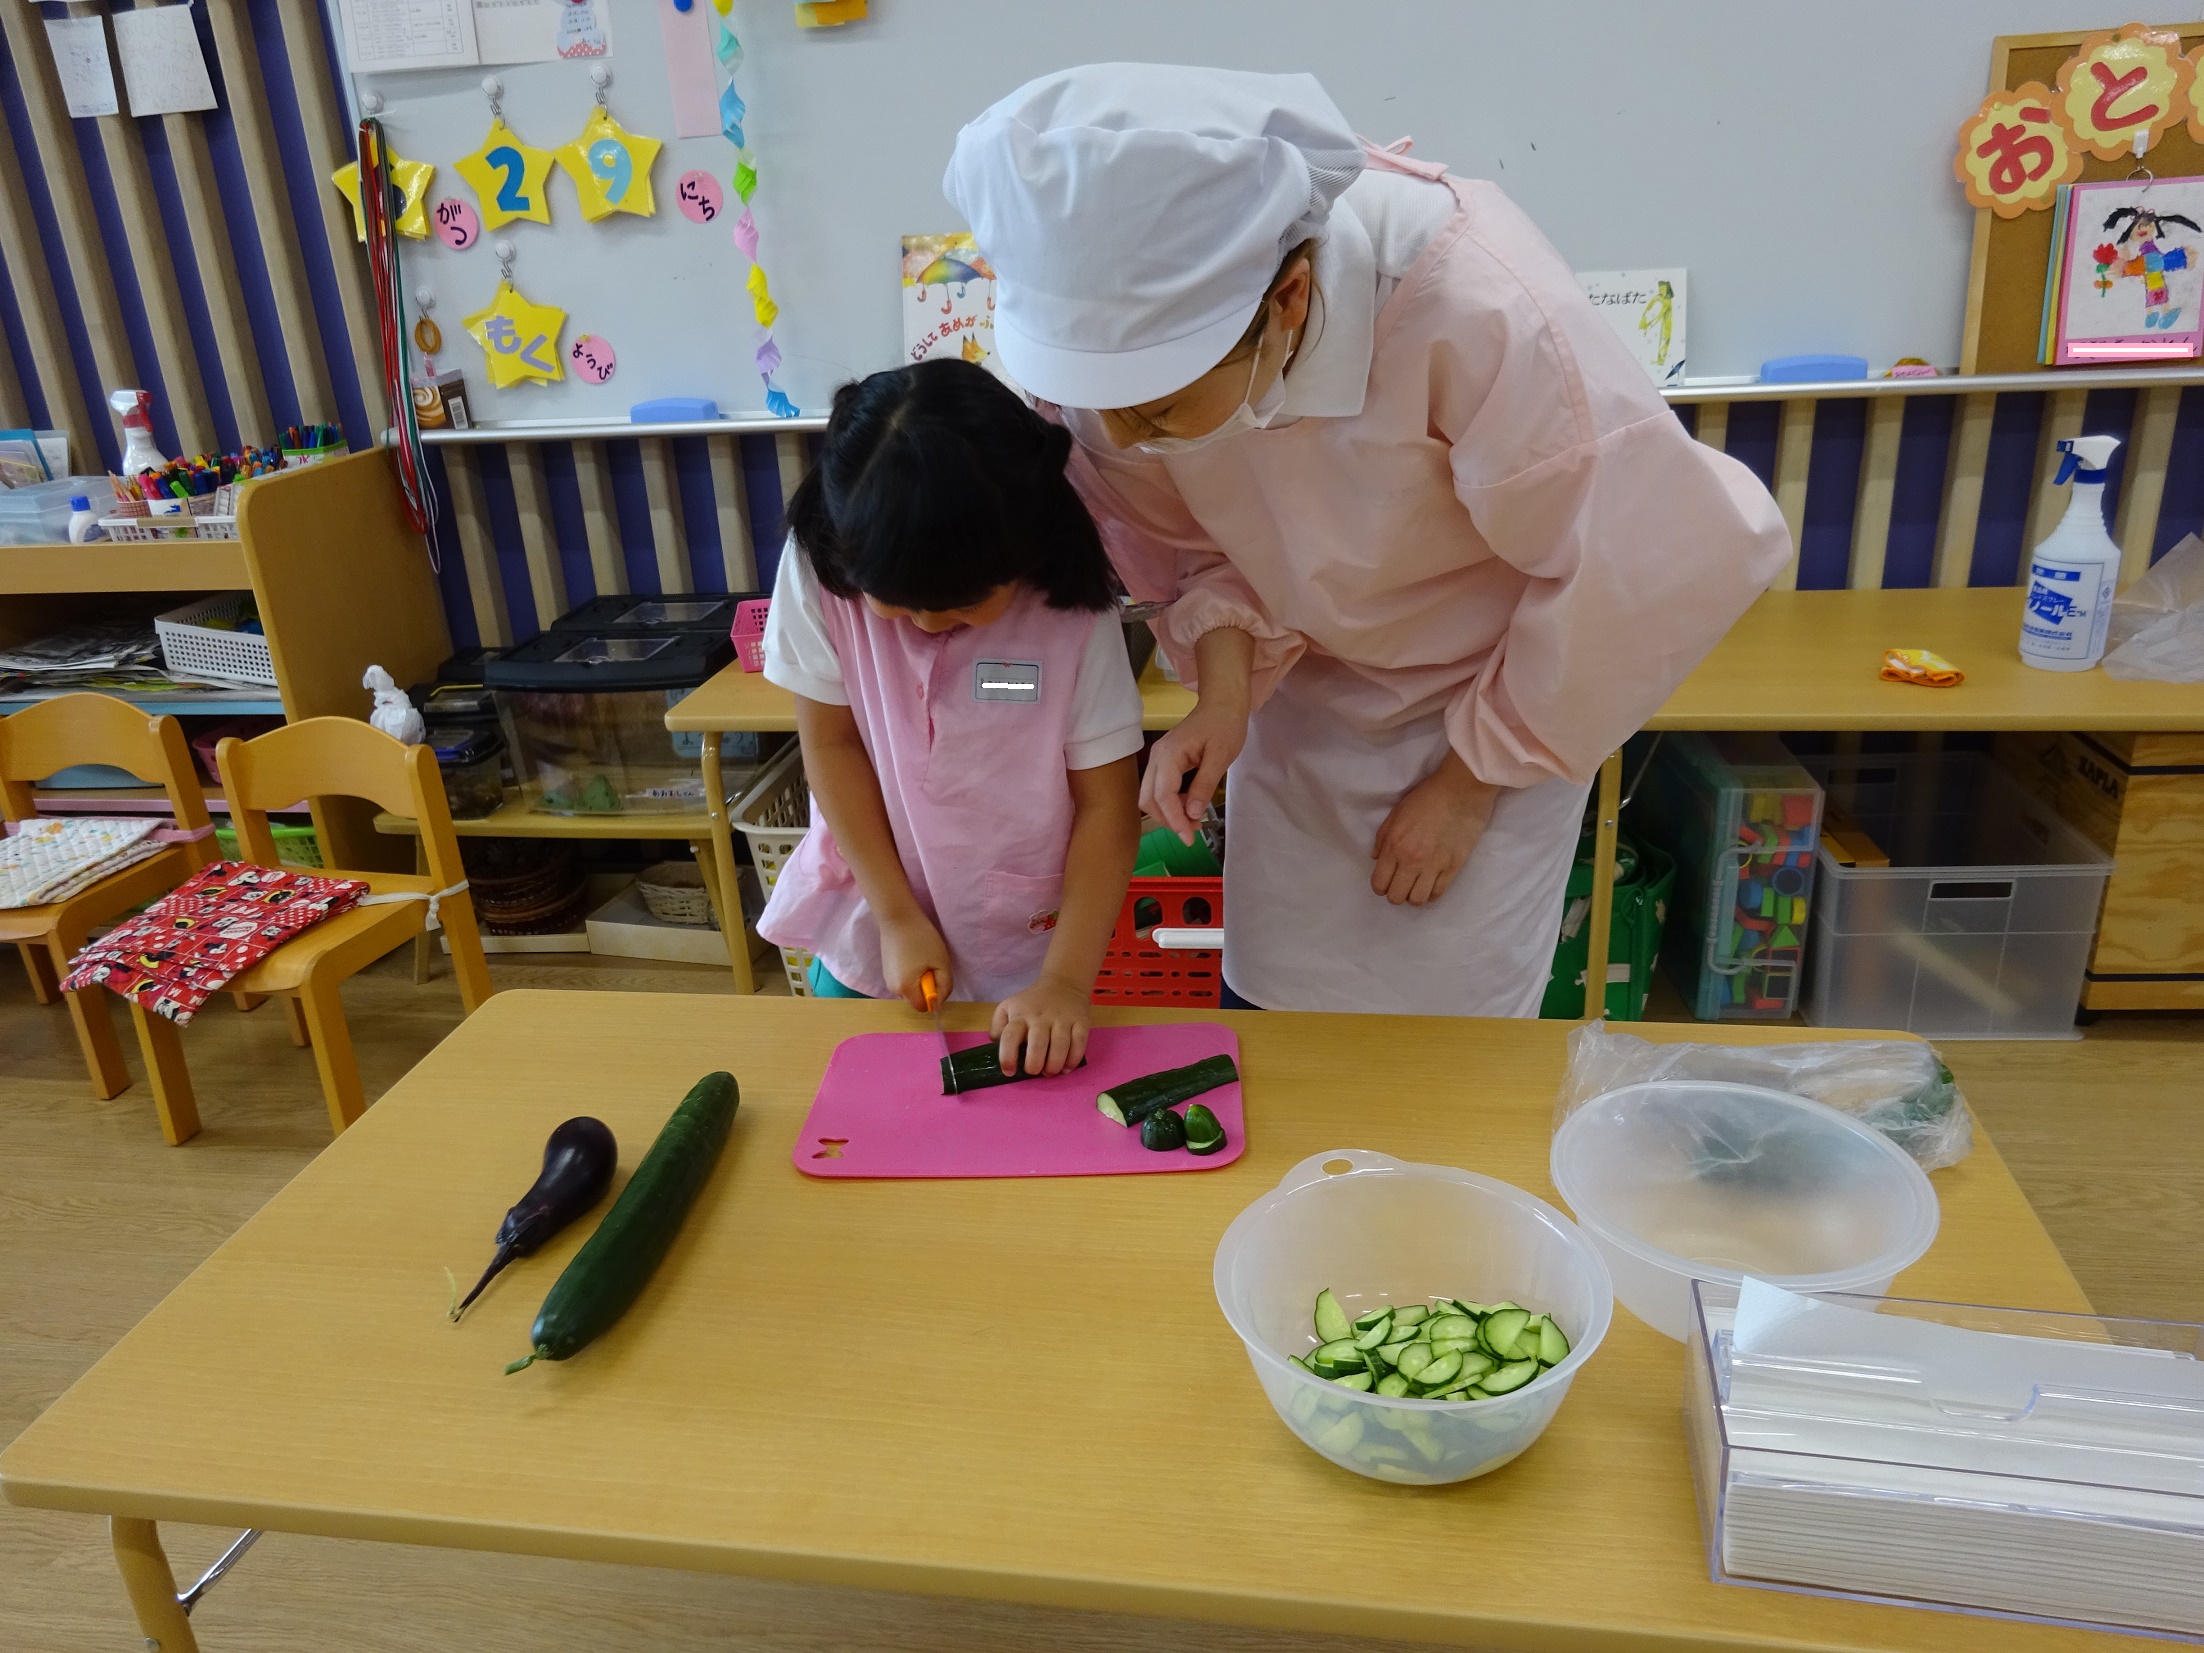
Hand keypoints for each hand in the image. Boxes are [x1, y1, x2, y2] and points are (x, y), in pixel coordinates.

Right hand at [878, 910, 951, 1009]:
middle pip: (915, 998)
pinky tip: (911, 954)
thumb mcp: (942, 963)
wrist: (898, 917)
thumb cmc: (922, 939)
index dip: (933, 997)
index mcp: (905, 989)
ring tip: (920, 957)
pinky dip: (910, 972)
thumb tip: (939, 1003)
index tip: (937, 978)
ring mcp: (887, 979)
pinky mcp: (886, 970)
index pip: (923, 1007)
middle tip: (929, 964)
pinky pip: (903, 979)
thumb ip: (945, 986)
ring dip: (918, 978)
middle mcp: (893, 988)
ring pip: (910, 988)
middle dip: (925, 986)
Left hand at [991, 972, 1091, 1075]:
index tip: (1009, 1071)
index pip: (1010, 1036)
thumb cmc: (1031, 1003)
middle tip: (1033, 1071)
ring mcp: (1062, 1019)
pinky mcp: (1081, 1022)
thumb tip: (995, 1046)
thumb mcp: (1008, 1007)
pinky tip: (1066, 1068)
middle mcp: (1041, 1017)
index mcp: (1020, 1015)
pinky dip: (1073, 1059)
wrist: (1064, 984)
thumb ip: (998, 1026)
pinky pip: (1079, 1043)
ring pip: (1060, 1045)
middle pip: (1037, 1043)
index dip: (1007, 1056)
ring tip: (1050, 1072)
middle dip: (1034, 1063)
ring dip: (1054, 1064)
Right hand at [1139, 696, 1245, 842]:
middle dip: (1167, 820)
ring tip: (1192, 822)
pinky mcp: (1164, 761)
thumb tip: (1192, 814)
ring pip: (1150, 796)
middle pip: (1149, 799)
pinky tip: (1188, 806)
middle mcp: (1157, 757)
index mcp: (1169, 755)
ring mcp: (1158, 759)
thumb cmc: (1225, 726)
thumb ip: (1203, 786)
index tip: (1189, 837)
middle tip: (1192, 833)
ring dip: (1167, 813)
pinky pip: (1158, 788)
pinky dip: (1169, 803)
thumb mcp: (1220, 757)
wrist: (1222, 703)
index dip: (1174, 819)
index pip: (1163, 795)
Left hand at [1371, 753, 1499, 906]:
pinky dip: (1431, 893)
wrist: (1461, 791)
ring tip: (1416, 885)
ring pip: (1418, 900)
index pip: (1379, 883)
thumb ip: (1382, 838)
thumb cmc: (1427, 797)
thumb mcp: (1396, 813)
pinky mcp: (1454, 867)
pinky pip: (1438, 893)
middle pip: (1396, 897)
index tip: (1385, 881)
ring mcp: (1434, 866)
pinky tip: (1431, 884)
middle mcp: (1412, 861)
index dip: (1379, 886)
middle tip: (1401, 882)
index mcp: (1394, 847)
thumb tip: (1375, 859)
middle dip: (1395, 893)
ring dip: (1413, 896)